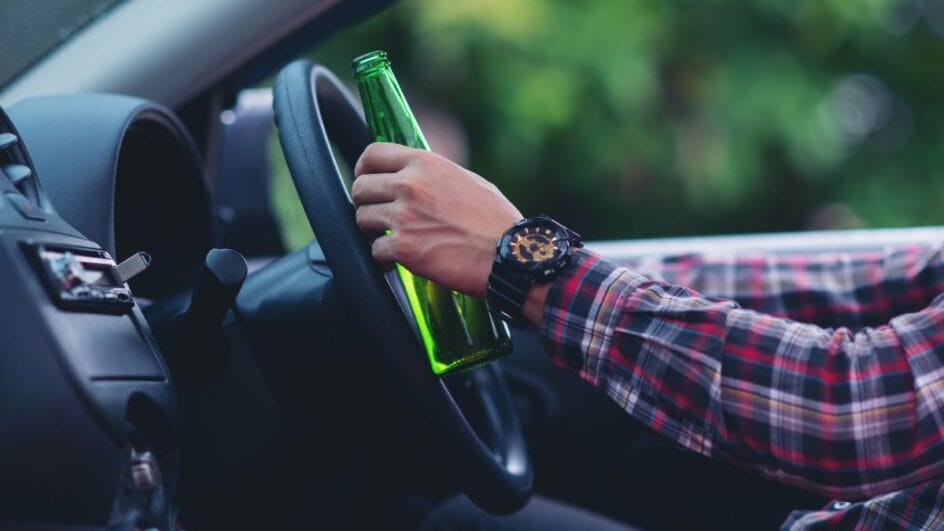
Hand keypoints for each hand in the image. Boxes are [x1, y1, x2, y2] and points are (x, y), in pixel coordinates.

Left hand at [352, 142, 522, 297]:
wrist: (510, 255)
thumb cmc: (497, 221)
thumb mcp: (467, 180)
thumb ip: (435, 175)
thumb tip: (417, 177)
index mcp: (426, 163)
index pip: (373, 153)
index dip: (364, 168)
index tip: (366, 180)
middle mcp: (410, 185)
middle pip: (360, 188)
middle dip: (367, 204)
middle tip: (378, 217)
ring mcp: (404, 216)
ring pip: (362, 219)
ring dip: (373, 232)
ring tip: (390, 240)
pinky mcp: (403, 248)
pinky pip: (375, 251)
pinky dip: (384, 259)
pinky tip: (396, 262)